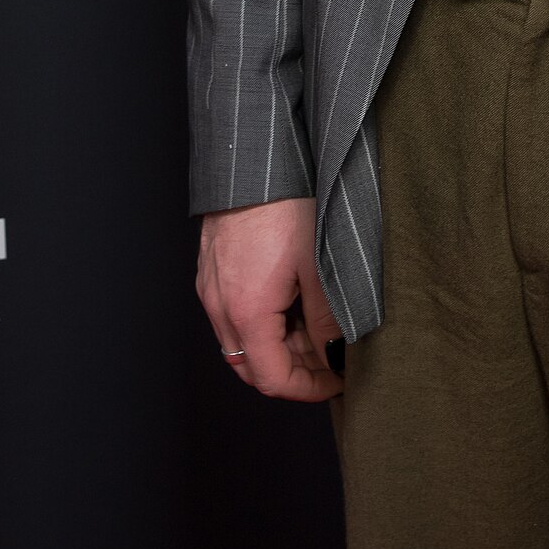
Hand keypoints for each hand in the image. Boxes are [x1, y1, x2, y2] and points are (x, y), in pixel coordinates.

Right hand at [197, 199, 343, 400]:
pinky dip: (263, 322)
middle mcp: (219, 307)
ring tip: (317, 327)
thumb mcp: (317, 265)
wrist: (251, 159)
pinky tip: (292, 302)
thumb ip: (326, 320)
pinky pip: (233, 314)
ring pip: (242, 342)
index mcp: (246, 313)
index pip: (272, 380)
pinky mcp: (212, 269)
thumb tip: (336, 356)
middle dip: (294, 370)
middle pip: (253, 367)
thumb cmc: (285, 204)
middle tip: (331, 358)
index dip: (308, 389)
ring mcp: (211, 287)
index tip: (338, 380)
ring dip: (279, 346)